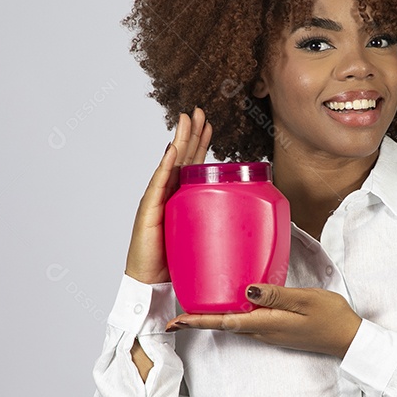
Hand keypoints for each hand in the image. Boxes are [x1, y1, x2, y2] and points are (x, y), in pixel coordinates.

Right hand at [124, 107, 211, 284]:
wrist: (151, 285)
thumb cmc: (175, 264)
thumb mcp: (202, 239)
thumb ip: (216, 226)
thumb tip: (248, 226)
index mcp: (180, 198)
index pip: (191, 165)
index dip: (199, 144)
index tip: (209, 124)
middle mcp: (167, 195)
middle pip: (181, 157)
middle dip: (191, 133)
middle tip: (200, 111)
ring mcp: (156, 200)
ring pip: (171, 164)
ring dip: (180, 140)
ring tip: (187, 120)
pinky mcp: (149, 211)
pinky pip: (159, 184)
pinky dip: (166, 166)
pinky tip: (172, 149)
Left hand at [168, 284, 362, 358]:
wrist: (348, 338)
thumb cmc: (331, 316)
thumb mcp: (305, 300)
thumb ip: (275, 295)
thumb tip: (246, 289)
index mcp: (266, 323)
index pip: (224, 322)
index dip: (197, 321)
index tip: (175, 321)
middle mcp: (263, 331)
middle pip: (222, 326)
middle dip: (197, 321)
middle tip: (173, 316)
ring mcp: (269, 332)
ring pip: (233, 325)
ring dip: (211, 320)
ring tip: (192, 310)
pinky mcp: (276, 329)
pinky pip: (245, 323)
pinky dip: (229, 317)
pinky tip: (228, 307)